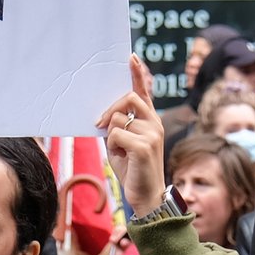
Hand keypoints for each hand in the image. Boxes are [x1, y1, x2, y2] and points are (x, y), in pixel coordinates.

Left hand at [95, 56, 164, 219]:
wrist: (146, 196)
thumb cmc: (133, 170)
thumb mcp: (122, 144)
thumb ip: (119, 126)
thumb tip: (106, 115)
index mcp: (151, 121)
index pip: (144, 92)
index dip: (137, 74)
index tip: (131, 57)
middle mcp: (155, 123)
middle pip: (128, 98)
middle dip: (109, 110)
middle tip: (99, 124)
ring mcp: (152, 133)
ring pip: (118, 120)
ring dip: (111, 137)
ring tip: (120, 153)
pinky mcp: (145, 145)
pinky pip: (116, 134)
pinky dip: (113, 147)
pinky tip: (123, 159)